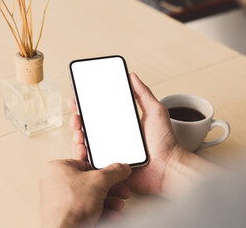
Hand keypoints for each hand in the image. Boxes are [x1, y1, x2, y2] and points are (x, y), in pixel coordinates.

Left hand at [39, 159, 131, 227]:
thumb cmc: (70, 207)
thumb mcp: (100, 181)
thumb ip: (114, 171)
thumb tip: (122, 168)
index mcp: (57, 168)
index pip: (86, 163)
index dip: (104, 170)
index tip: (116, 174)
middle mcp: (55, 183)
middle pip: (90, 182)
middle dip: (110, 188)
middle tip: (121, 190)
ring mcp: (59, 200)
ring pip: (90, 197)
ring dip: (109, 201)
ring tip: (117, 204)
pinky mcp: (65, 215)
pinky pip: (85, 209)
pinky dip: (101, 211)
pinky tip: (111, 214)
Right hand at [68, 73, 184, 196]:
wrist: (169, 168)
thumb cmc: (165, 143)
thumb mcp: (155, 112)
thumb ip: (143, 93)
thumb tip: (132, 76)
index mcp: (121, 126)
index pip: (99, 115)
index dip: (86, 107)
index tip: (77, 99)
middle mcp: (113, 139)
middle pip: (88, 129)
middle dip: (77, 121)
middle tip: (76, 116)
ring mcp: (110, 154)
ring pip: (87, 145)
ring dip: (77, 137)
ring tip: (78, 132)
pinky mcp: (108, 168)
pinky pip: (91, 163)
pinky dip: (82, 155)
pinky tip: (82, 148)